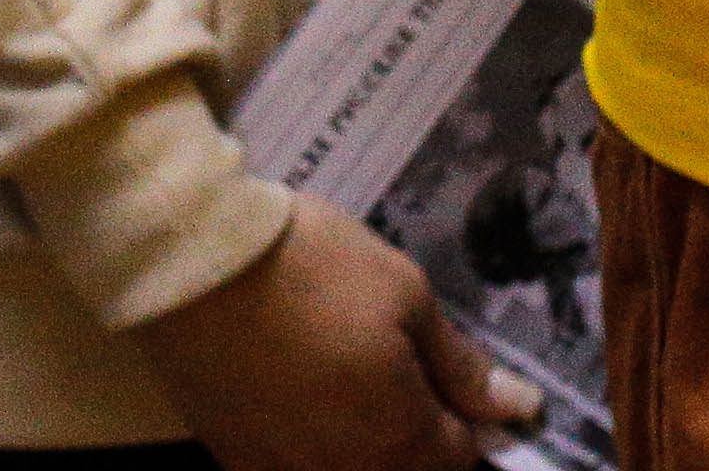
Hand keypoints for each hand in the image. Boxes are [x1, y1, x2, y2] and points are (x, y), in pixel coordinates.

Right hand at [129, 188, 545, 470]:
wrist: (190, 257)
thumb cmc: (309, 262)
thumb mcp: (402, 292)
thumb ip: (458, 363)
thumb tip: (518, 406)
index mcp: (398, 435)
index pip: (458, 457)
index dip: (470, 420)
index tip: (463, 385)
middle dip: (418, 441)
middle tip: (404, 381)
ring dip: (364, 447)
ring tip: (351, 390)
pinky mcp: (235, 458)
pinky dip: (311, 450)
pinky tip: (300, 404)